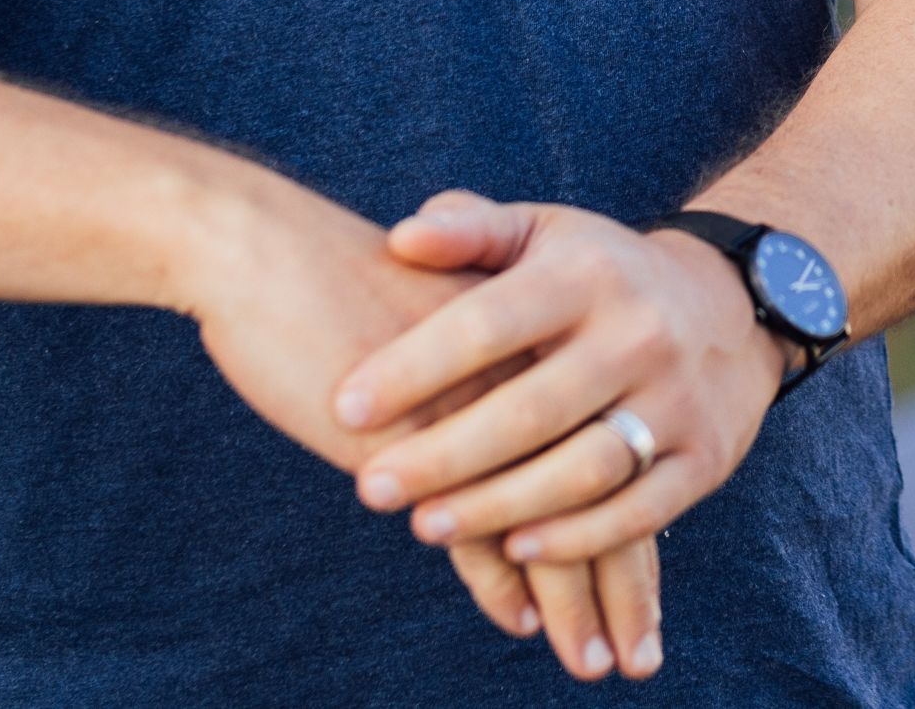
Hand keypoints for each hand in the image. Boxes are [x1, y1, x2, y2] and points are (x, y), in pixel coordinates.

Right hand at [174, 170, 662, 680]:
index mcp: (542, 333)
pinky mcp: (418, 443)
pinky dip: (500, 583)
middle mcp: (528, 370)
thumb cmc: (343, 282)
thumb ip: (481, 364)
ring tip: (591, 662)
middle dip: (621, 585)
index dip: (632, 521)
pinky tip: (520, 621)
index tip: (648, 590)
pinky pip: (477, 530)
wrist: (266, 252)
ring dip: (571, 602)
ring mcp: (475, 409)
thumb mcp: (434, 312)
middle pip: (597, 498)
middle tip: (638, 658)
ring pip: (547, 525)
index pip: (608, 444)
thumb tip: (504, 426)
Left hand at [341, 194, 787, 602]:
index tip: (346, 407)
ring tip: (425, 526)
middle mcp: (638, 334)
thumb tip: (402, 238)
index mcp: (586, 274)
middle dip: (443, 456)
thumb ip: (471, 230)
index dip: (414, 367)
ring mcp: (676, 400)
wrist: (731, 307)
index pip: (489, 323)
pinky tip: (514, 553)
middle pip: (531, 410)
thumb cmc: (599, 273)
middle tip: (368, 488)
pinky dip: (576, 539)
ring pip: (583, 469)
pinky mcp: (704, 458)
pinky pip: (640, 512)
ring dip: (499, 506)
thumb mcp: (544, 233)